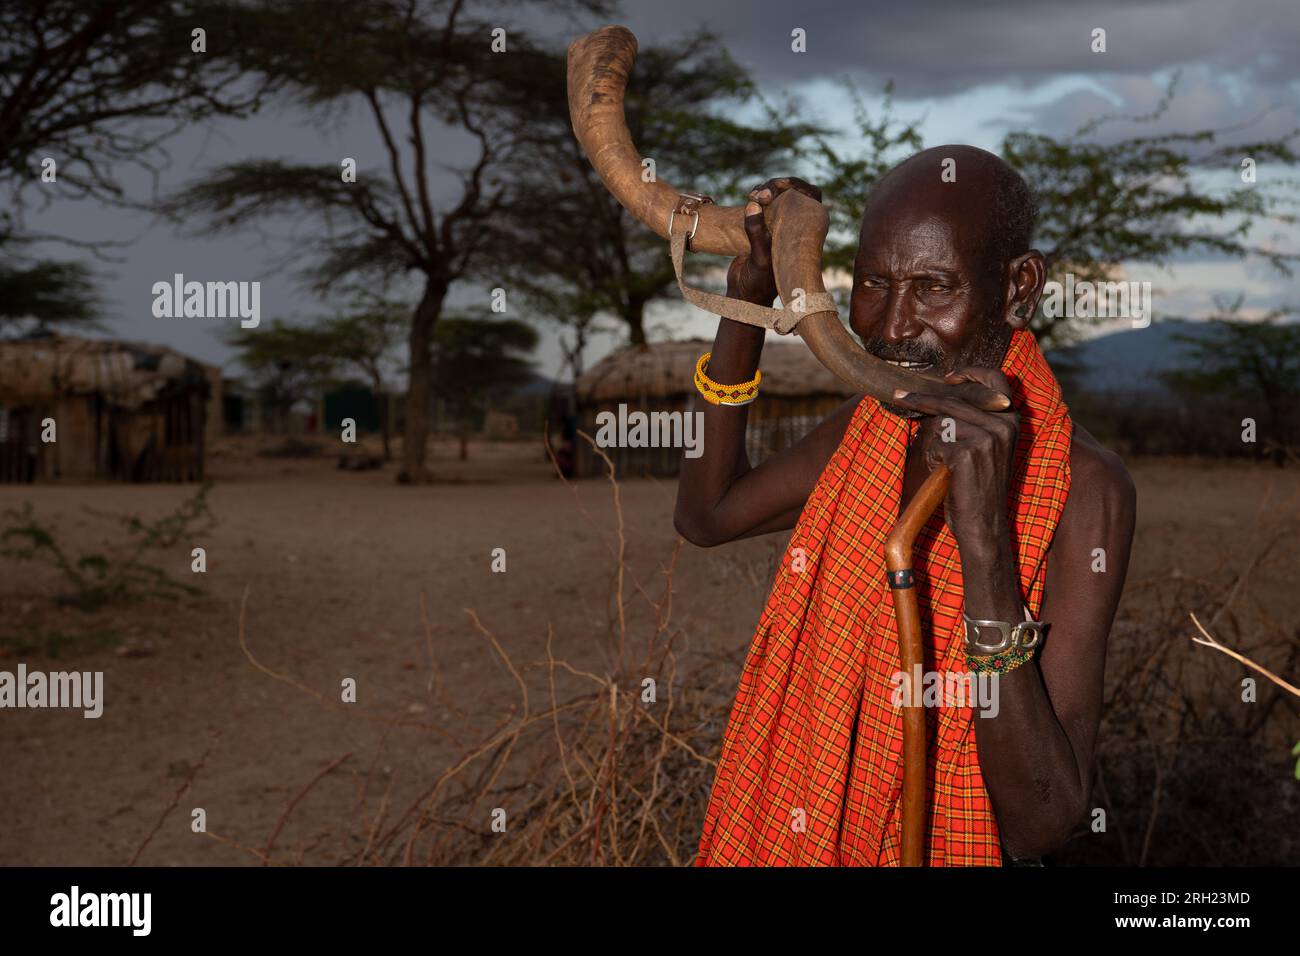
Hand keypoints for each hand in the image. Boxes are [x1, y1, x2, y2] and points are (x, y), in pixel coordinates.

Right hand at [725, 176, 821, 305]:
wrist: (744, 294)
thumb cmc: (759, 282)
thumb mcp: (760, 259)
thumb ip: (756, 233)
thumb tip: (753, 205)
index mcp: (804, 233)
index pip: (811, 198)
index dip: (798, 186)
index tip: (778, 186)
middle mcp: (795, 226)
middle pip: (794, 192)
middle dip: (777, 186)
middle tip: (761, 193)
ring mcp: (780, 225)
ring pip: (778, 196)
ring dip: (765, 190)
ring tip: (752, 197)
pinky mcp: (764, 227)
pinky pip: (764, 204)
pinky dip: (757, 198)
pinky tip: (748, 200)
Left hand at [891, 367, 1019, 557]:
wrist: (983, 524)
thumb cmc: (977, 486)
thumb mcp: (984, 447)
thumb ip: (970, 421)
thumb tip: (934, 398)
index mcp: (1010, 420)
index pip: (995, 379)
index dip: (970, 373)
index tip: (947, 377)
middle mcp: (1003, 424)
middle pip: (952, 400)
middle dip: (922, 401)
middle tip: (900, 396)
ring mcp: (986, 437)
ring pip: (940, 422)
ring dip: (932, 441)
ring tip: (944, 463)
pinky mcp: (967, 452)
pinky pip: (935, 443)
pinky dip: (933, 457)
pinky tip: (944, 473)